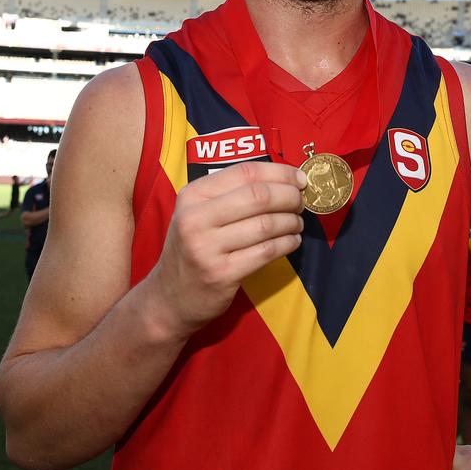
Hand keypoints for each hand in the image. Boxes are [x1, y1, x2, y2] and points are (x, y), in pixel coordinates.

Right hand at [147, 161, 305, 336]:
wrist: (169, 296)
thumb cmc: (193, 248)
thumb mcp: (200, 213)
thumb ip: (233, 194)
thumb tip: (286, 179)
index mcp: (193, 195)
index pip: (245, 173)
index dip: (279, 173)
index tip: (299, 178)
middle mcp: (196, 218)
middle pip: (258, 196)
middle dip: (289, 196)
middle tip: (301, 202)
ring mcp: (206, 248)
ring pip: (266, 224)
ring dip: (291, 222)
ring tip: (297, 223)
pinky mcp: (221, 274)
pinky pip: (266, 252)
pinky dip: (287, 244)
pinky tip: (292, 241)